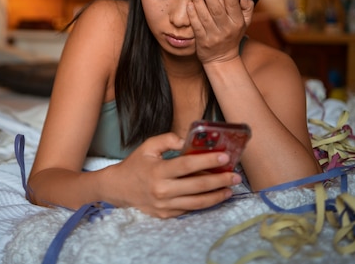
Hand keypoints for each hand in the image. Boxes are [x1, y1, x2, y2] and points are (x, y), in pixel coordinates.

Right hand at [107, 133, 241, 217]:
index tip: (224, 157)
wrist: (119, 188)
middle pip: (197, 186)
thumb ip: (167, 139)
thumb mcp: (148, 146)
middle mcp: (162, 190)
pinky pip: (190, 209)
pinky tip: (215, 196)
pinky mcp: (167, 215)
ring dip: (217, 196)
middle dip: (220, 180)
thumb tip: (187, 140)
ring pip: (197, 202)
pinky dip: (204, 203)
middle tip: (235, 176)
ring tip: (230, 189)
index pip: (187, 165)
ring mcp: (165, 205)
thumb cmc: (136, 165)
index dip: (207, 160)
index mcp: (158, 171)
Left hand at [187, 0, 253, 63]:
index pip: (232, 4)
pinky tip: (189, 4)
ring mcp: (214, 36)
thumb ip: (247, 8)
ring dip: (198, 1)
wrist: (222, 59)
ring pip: (205, 16)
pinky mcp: (203, 41)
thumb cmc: (232, 36)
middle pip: (216, 8)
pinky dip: (193, 15)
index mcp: (237, 22)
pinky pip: (197, 26)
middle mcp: (227, 28)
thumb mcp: (245, 23)